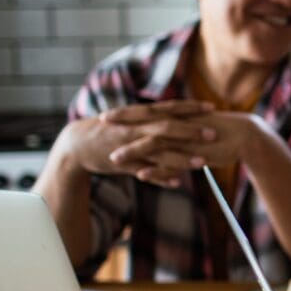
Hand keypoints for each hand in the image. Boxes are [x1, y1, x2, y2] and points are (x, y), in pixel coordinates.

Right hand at [76, 99, 217, 186]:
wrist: (77, 145)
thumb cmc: (110, 130)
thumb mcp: (132, 120)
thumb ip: (154, 119)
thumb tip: (177, 113)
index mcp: (140, 115)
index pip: (169, 108)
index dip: (191, 107)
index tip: (212, 107)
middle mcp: (136, 128)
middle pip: (167, 128)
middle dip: (191, 131)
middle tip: (213, 134)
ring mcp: (129, 147)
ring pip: (158, 152)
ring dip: (181, 158)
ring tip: (202, 163)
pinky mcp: (123, 164)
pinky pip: (145, 172)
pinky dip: (161, 178)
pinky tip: (178, 184)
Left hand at [104, 110, 269, 186]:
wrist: (246, 136)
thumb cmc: (222, 134)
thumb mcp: (196, 131)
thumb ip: (179, 132)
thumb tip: (166, 133)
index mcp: (178, 117)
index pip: (148, 112)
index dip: (127, 113)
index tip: (107, 114)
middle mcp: (180, 125)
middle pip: (146, 121)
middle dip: (123, 122)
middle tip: (101, 122)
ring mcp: (187, 140)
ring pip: (155, 144)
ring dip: (133, 151)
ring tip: (113, 159)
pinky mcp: (196, 154)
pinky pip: (172, 163)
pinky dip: (157, 169)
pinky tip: (141, 175)